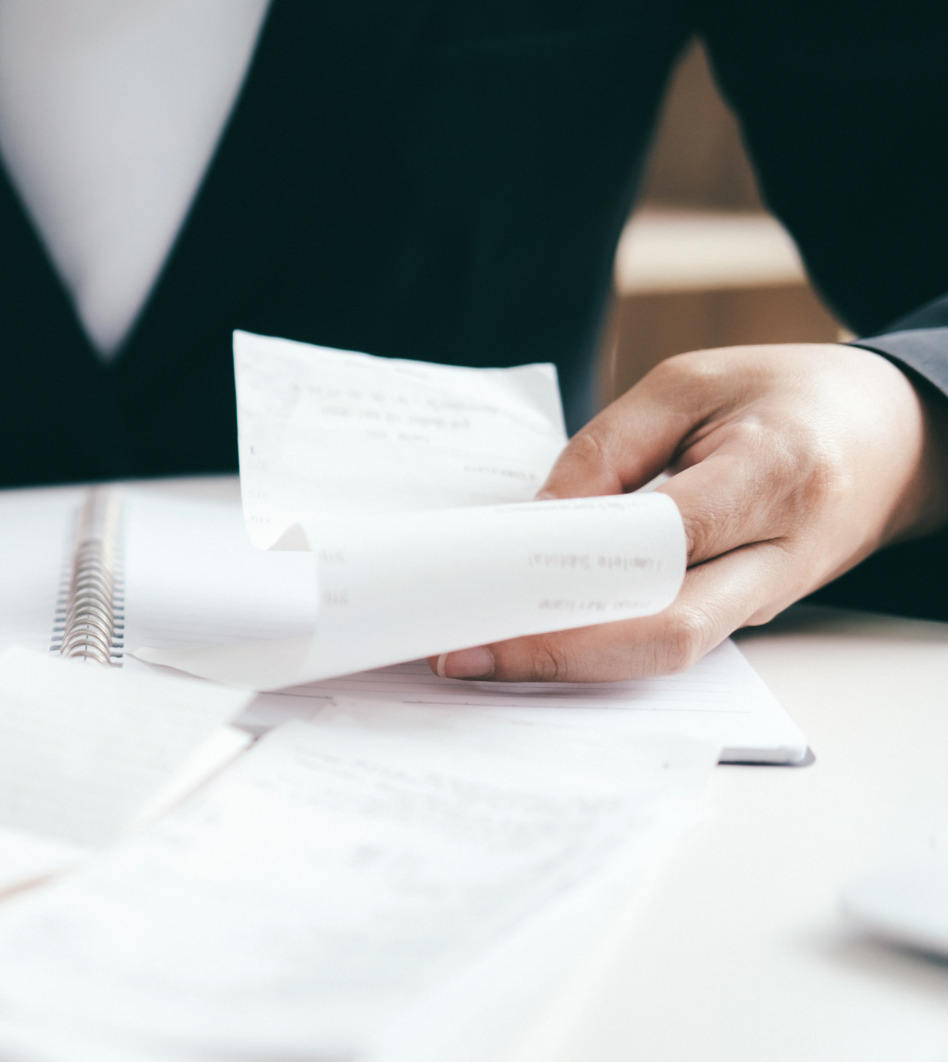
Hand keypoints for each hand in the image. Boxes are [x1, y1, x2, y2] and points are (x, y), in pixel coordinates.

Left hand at [431, 343, 947, 681]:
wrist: (896, 433)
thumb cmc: (789, 395)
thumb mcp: (689, 382)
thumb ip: (607, 448)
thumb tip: (535, 521)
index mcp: (775, 472)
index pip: (666, 540)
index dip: (576, 570)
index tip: (493, 584)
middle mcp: (781, 553)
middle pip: (670, 631)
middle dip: (560, 651)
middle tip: (466, 652)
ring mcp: (770, 596)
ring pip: (669, 652)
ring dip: (572, 662)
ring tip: (482, 654)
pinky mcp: (751, 614)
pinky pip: (672, 642)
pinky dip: (601, 647)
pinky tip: (535, 641)